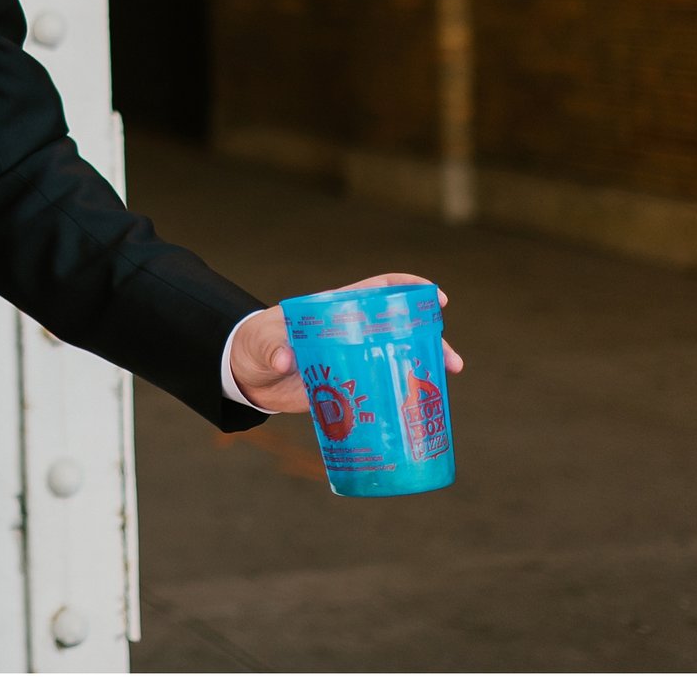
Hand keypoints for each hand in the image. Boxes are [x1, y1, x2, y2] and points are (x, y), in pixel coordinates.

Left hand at [228, 273, 465, 412]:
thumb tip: (285, 360)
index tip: (436, 297)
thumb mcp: (259, 343)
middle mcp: (349, 332)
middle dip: (428, 338)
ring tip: (445, 381)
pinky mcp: (347, 385)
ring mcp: (351, 359)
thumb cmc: (253, 346)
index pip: (375, 290)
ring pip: (394, 357)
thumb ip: (271, 348)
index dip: (407, 289)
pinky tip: (420, 407)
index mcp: (333, 310)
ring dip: (422, 367)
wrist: (245, 376)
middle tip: (451, 360)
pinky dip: (401, 393)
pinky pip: (381, 385)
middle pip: (396, 328)